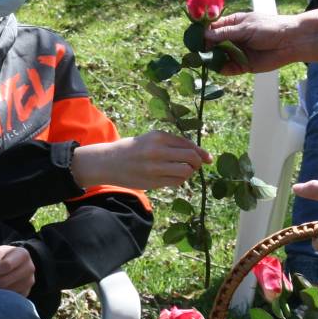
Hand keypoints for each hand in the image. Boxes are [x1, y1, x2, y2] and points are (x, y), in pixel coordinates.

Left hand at [0, 244, 35, 296]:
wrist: (19, 263)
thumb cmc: (5, 256)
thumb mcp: (0, 251)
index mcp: (22, 254)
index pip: (6, 265)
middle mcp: (29, 268)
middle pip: (6, 281)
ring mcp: (29, 282)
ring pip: (7, 292)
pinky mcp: (26, 292)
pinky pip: (10, 299)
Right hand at [72, 130, 211, 189]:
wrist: (109, 162)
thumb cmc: (133, 149)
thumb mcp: (151, 139)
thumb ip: (172, 144)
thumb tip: (198, 154)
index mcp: (159, 136)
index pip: (188, 144)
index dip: (201, 152)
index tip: (208, 158)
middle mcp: (158, 150)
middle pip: (191, 158)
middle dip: (197, 163)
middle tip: (196, 166)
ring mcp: (155, 167)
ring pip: (185, 171)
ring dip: (189, 173)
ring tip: (182, 171)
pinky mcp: (153, 181)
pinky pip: (176, 182)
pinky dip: (180, 180)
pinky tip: (173, 177)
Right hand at [203, 8, 317, 74]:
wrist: (291, 42)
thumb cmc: (270, 28)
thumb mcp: (245, 28)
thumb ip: (225, 33)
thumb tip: (205, 35)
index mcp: (233, 24)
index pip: (213, 28)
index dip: (203, 33)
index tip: (194, 39)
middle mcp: (233, 38)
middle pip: (213, 44)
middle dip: (205, 48)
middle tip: (196, 53)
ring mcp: (238, 52)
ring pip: (219, 57)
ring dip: (212, 59)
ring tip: (204, 61)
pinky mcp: (244, 65)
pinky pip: (229, 68)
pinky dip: (223, 69)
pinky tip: (218, 68)